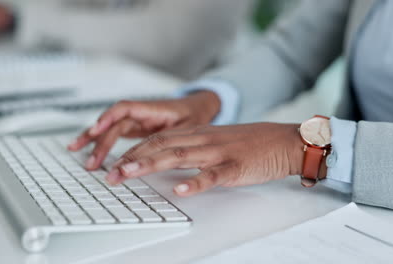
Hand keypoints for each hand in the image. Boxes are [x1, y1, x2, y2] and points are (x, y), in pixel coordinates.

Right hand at [68, 91, 220, 169]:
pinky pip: (113, 134)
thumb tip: (163, 155)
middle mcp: (140, 113)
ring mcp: (136, 121)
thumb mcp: (190, 127)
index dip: (109, 118)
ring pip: (109, 128)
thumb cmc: (194, 115)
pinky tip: (87, 150)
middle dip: (99, 141)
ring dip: (92, 139)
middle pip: (114, 124)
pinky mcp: (135, 129)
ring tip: (74, 149)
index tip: (97, 129)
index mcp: (152, 108)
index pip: (125, 109)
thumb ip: (175, 138)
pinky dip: (100, 142)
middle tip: (91, 162)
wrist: (198, 107)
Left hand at [105, 123, 304, 196]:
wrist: (282, 140)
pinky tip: (182, 190)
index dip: (134, 150)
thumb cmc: (248, 143)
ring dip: (151, 165)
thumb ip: (190, 147)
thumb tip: (165, 159)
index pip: (158, 139)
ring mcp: (218, 152)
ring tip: (129, 174)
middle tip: (111, 174)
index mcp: (197, 134)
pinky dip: (196, 181)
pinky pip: (214, 174)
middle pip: (161, 146)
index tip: (114, 163)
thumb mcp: (214, 140)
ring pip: (180, 156)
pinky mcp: (235, 166)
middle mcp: (203, 139)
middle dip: (133, 159)